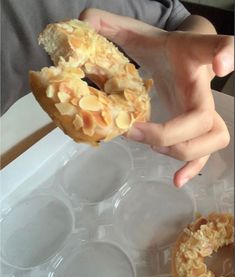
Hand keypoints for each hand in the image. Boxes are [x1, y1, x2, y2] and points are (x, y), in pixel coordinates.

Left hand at [80, 9, 233, 186]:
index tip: (221, 65)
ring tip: (153, 147)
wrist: (178, 59)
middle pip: (205, 117)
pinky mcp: (197, 129)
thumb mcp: (137, 35)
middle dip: (170, 133)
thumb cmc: (161, 49)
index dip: (225, 55)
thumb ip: (111, 27)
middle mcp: (202, 87)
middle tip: (134, 131)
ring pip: (213, 138)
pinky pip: (205, 154)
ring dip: (181, 150)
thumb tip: (82, 22)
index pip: (216, 47)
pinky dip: (193, 168)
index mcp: (190, 56)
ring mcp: (204, 111)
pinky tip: (176, 180)